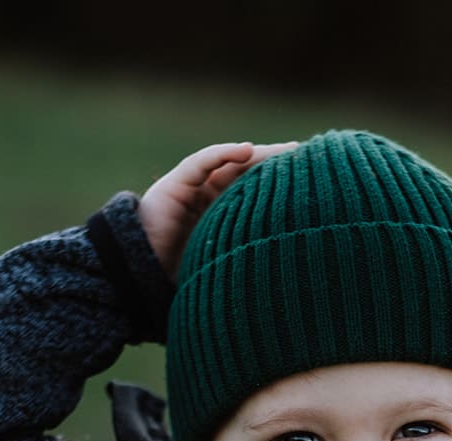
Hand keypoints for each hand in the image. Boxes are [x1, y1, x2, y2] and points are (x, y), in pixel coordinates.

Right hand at [139, 141, 297, 279]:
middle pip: (248, 174)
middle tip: (306, 156)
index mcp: (223, 217)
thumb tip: (291, 280)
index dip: (281, 187)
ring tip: (285, 151)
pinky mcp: (176, 183)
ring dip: (258, 154)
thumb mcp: (223, 268)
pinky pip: (202, 162)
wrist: (140, 277)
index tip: (311, 184)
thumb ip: (246, 262)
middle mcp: (210, 198)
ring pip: (230, 163)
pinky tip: (246, 150)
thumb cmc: (180, 280)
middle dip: (277, 164)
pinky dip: (223, 154)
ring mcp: (193, 188)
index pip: (257, 194)